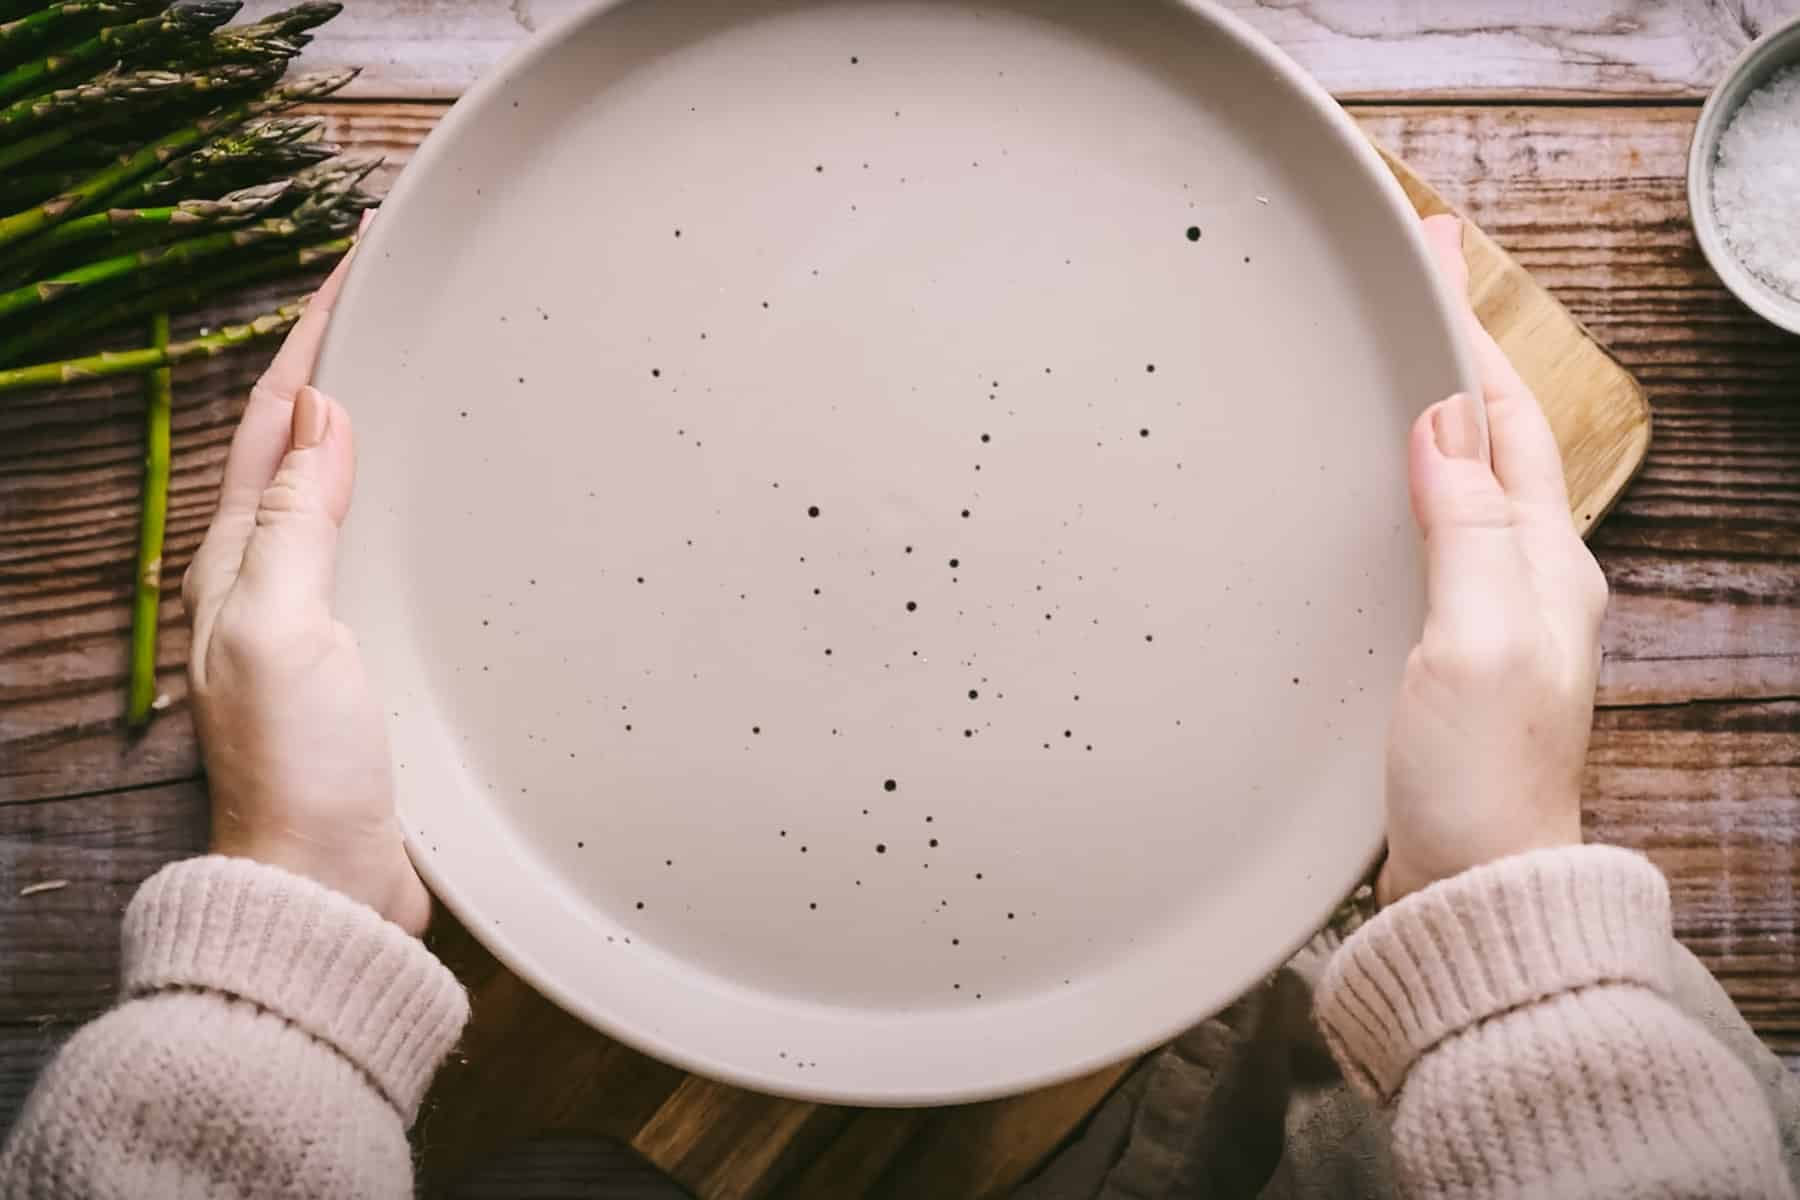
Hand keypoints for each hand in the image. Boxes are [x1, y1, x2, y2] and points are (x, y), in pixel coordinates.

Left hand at [182, 226, 428, 933]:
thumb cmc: (299, 766)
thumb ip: (296, 522)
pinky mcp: (370, 655)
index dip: (308, 337)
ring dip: (373, 425)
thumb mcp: (283, 628)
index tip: (353, 265)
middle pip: (300, 445)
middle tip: (391, 296)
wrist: (331, 881)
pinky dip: (404, 499)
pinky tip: (438, 496)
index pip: (271, 421)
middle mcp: (271, 580)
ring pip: (343, 494)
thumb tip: (320, 414)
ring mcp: (322, 618)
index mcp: (237, 562)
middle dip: (337, 362)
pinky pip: (383, 549)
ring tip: (418, 368)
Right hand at [1379, 215, 1608, 905]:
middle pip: (1486, 435)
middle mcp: (1523, 578)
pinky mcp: (1443, 650)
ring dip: (1429, 412)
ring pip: (1458, 481)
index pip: (1499, 415)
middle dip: (1451, 351)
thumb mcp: (1475, 638)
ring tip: (1391, 355)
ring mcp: (1486, 614)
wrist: (1470, 887)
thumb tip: (1442, 420)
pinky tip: (1374, 484)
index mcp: (1542, 562)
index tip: (1436, 251)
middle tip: (1412, 280)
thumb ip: (1466, 525)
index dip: (1465, 329)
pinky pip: (1428, 534)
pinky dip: (1404, 483)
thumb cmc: (1480, 778)